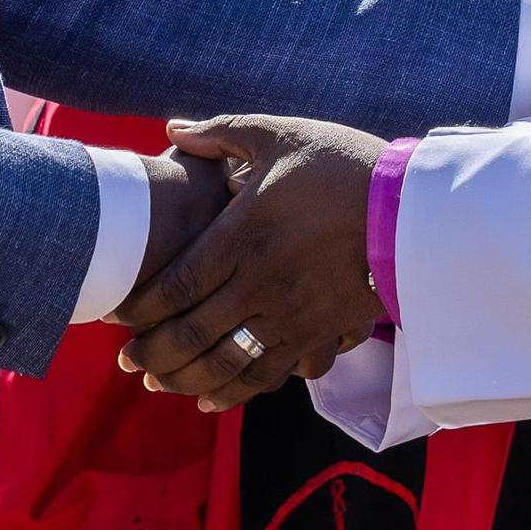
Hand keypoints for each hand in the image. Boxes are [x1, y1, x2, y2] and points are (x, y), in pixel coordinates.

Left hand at [117, 115, 387, 407]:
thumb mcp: (281, 134)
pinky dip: (235, 393)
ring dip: (185, 380)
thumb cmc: (343, 165)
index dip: (139, 308)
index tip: (117, 315)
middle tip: (126, 362)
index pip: (175, 285)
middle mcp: (260, 282)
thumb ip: (221, 133)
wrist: (413, 208)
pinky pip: (268, 376)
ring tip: (158, 384)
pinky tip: (213, 400)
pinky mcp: (318, 334)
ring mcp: (290, 314)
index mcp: (243, 234)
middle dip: (152, 353)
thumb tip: (172, 130)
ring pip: (225, 364)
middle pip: (191, 334)